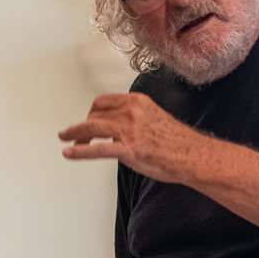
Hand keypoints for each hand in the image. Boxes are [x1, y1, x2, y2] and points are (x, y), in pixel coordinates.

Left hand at [59, 93, 197, 181]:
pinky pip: (97, 148)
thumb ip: (135, 120)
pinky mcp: (128, 148)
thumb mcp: (155, 119)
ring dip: (74, 133)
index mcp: (138, 102)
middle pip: (95, 112)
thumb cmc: (180, 143)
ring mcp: (129, 129)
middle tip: (76, 134)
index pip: (105, 101)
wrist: (193, 156)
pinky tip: (69, 153)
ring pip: (92, 126)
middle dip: (83, 124)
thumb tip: (119, 131)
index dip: (92, 111)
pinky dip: (79, 150)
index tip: (88, 119)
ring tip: (65, 138)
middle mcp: (131, 111)